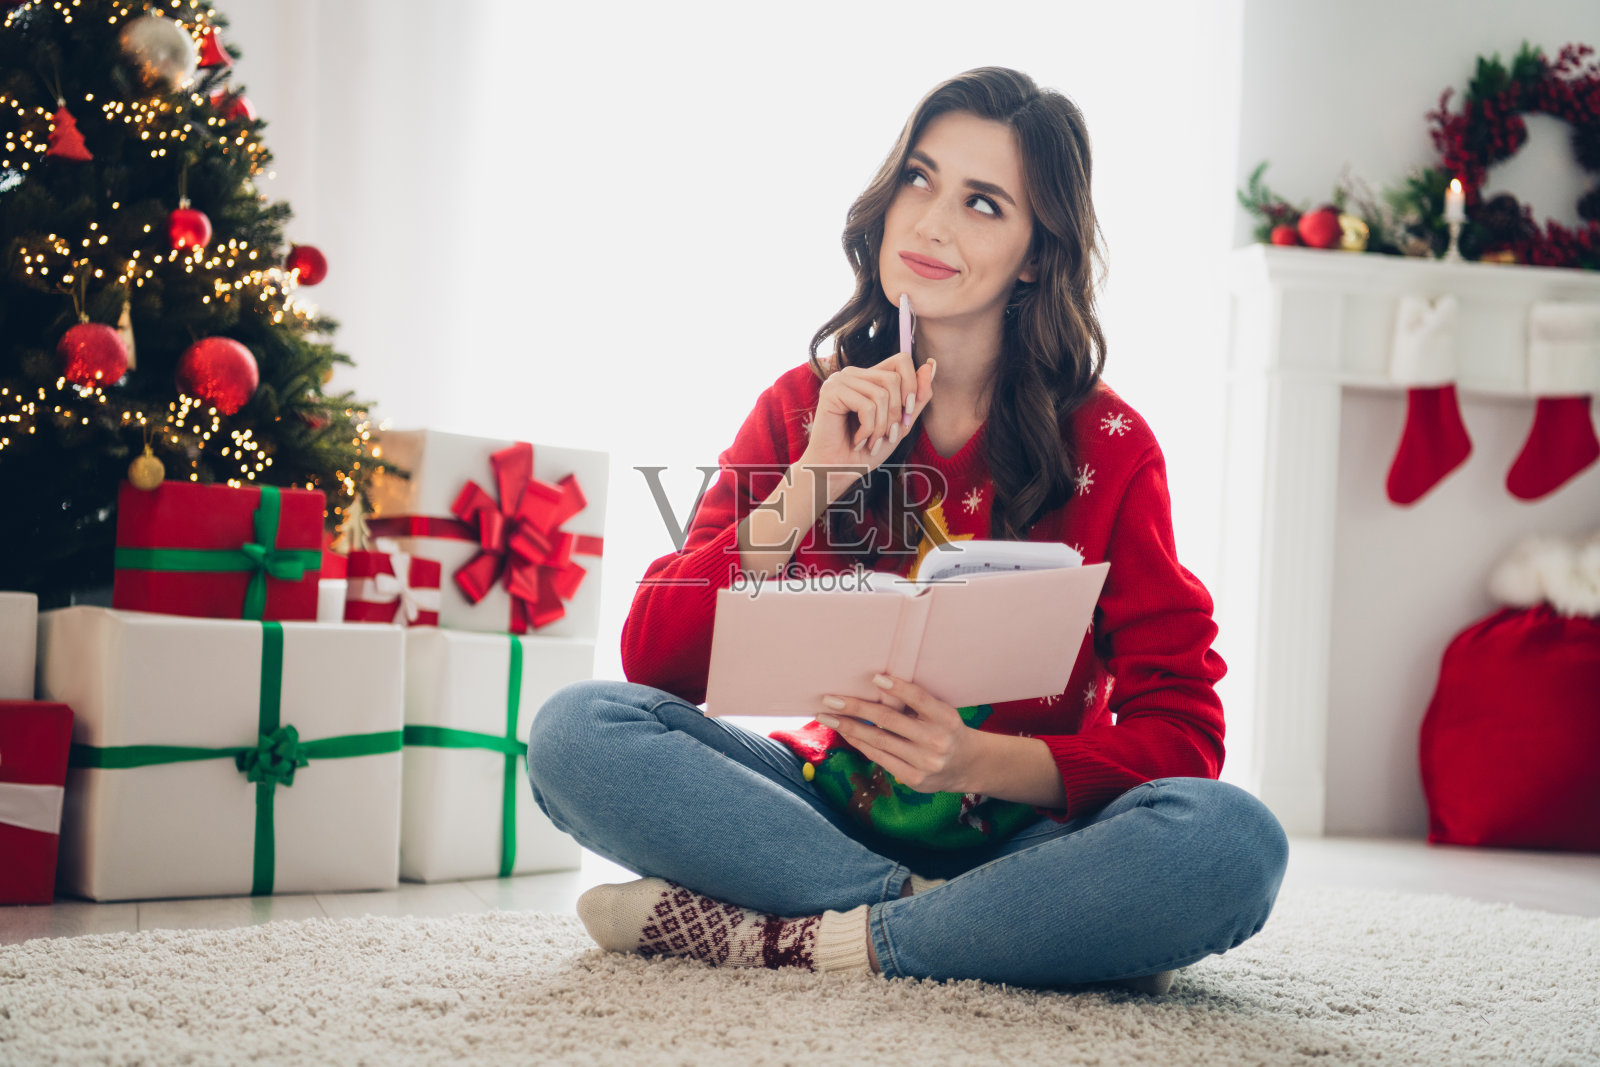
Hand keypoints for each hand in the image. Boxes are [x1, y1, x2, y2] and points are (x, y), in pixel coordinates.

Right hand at [800, 352, 934, 479]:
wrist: (838, 472)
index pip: (901, 360)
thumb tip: (931, 364)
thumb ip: (917, 396)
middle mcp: (854, 374)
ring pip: (881, 394)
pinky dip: (868, 430)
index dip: (913, 386)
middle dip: (896, 414)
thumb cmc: (866, 451)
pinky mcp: (831, 392)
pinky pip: (866, 406)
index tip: (908, 415)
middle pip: (894, 379)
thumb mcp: (901, 424)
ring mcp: (840, 380)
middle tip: (886, 436)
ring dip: (881, 427)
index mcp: (869, 377)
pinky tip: (858, 441)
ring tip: (871, 441)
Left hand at [816, 673, 981, 793]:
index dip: (897, 688)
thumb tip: (875, 686)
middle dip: (856, 708)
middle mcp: (936, 741)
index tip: (875, 677)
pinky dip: (860, 743)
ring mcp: (924, 763)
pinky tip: (845, 732)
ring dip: (849, 727)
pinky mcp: (913, 779)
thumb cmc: (948, 730)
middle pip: (889, 720)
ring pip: (878, 741)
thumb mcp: (942, 713)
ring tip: (827, 717)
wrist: (968, 766)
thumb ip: (917, 704)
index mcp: (947, 718)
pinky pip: (880, 757)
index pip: (919, 699)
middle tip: (831, 699)